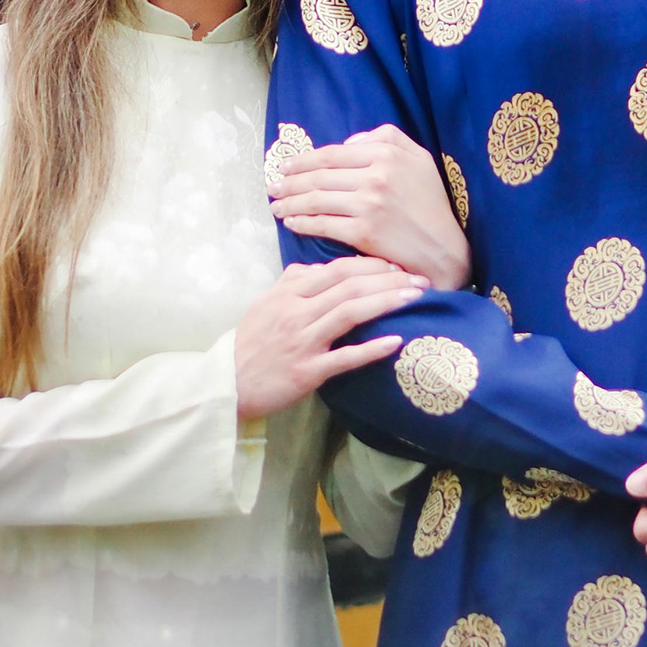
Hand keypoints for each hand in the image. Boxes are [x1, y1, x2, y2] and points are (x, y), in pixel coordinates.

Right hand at [234, 257, 426, 420]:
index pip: (336, 268)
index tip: (396, 263)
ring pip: (350, 313)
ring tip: (415, 297)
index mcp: (289, 292)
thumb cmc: (250, 342)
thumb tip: (319, 266)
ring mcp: (303, 342)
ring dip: (386, 302)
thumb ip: (292, 281)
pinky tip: (396, 341)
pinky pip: (344, 358)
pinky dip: (371, 348)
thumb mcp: (265, 302)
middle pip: (349, 286)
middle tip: (418, 278)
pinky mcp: (306, 372)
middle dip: (388, 278)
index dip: (370, 263)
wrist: (227, 383)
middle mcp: (297, 312)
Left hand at [267, 124, 471, 287]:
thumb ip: (387, 138)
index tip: (286, 166)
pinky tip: (292, 222)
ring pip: (317, 199)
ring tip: (276, 206)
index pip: (333, 153)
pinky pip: (323, 224)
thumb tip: (349, 142)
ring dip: (290, 202)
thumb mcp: (419, 159)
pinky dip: (302, 223)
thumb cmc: (431, 204)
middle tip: (272, 186)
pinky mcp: (364, 233)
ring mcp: (369, 205)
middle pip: (320, 175)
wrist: (445, 250)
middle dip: (290, 181)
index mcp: (387, 154)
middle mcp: (376, 176)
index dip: (304, 160)